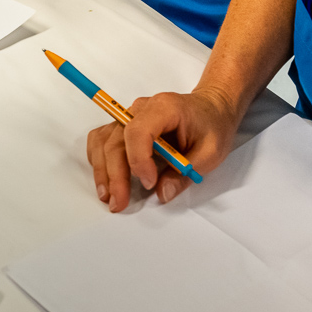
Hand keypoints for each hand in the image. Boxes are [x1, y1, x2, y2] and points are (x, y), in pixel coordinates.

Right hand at [85, 86, 240, 211]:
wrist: (210, 108)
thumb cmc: (212, 125)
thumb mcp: (211, 152)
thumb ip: (185, 173)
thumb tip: (162, 193)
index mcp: (164, 108)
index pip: (138, 130)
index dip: (138, 159)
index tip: (149, 183)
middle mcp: (140, 109)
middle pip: (116, 140)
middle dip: (115, 174)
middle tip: (119, 202)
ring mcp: (128, 116)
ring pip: (103, 141)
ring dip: (102, 170)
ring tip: (108, 196)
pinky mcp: (123, 126)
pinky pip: (101, 140)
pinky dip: (99, 160)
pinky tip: (105, 179)